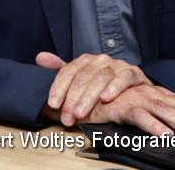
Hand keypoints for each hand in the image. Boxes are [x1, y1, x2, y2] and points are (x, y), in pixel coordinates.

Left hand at [36, 52, 150, 125]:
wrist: (135, 90)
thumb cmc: (103, 87)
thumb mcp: (81, 80)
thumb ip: (61, 71)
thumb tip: (40, 57)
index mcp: (85, 61)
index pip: (67, 71)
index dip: (58, 88)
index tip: (53, 105)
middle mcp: (100, 60)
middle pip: (83, 77)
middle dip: (73, 99)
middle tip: (67, 117)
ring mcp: (117, 65)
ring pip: (101, 78)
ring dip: (89, 97)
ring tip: (81, 113)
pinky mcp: (133, 72)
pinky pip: (124, 78)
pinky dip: (115, 88)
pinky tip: (106, 99)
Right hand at [84, 84, 174, 138]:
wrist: (80, 93)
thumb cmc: (110, 102)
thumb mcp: (138, 107)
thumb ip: (157, 114)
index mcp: (157, 94)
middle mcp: (150, 93)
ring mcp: (137, 98)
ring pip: (165, 111)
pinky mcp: (121, 106)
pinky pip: (140, 117)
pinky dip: (154, 127)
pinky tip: (166, 137)